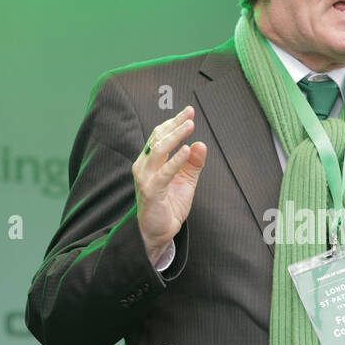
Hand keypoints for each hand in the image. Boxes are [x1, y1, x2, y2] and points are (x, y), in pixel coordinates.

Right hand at [133, 106, 206, 264]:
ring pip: (159, 150)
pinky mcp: (151, 190)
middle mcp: (144, 166)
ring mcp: (145, 177)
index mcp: (150, 161)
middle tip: (190, 113)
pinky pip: (165, 172)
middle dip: (175, 124)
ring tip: (190, 125)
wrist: (157, 233)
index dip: (173, 122)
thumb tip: (200, 144)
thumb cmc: (169, 206)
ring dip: (175, 136)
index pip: (160, 135)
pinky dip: (176, 160)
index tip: (189, 112)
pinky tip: (186, 150)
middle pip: (158, 138)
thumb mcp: (186, 182)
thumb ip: (193, 164)